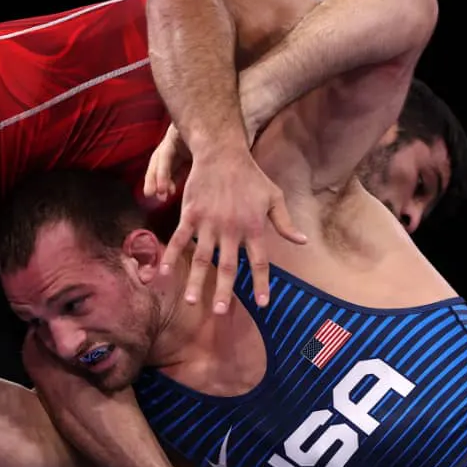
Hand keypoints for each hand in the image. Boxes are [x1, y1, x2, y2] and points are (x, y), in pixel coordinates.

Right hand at [147, 129, 306, 312]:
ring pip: (201, 257)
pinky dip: (170, 255)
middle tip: (221, 312)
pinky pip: (180, 239)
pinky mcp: (190, 215)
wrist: (222, 153)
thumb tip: (303, 242)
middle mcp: (231, 229)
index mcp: (254, 227)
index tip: (262, 304)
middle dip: (224, 290)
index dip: (261, 284)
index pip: (259, 262)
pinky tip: (163, 273)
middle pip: (227, 266)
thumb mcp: (275, 197)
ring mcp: (209, 223)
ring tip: (191, 301)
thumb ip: (286, 223)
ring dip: (196, 280)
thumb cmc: (251, 177)